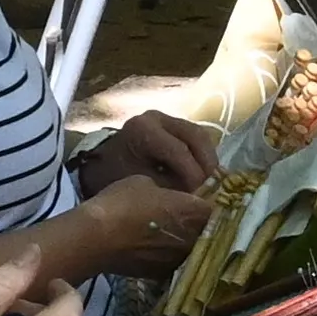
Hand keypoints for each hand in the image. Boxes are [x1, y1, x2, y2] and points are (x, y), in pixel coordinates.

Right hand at [62, 170, 216, 276]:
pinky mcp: (163, 274)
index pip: (220, 209)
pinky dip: (173, 257)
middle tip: (194, 219)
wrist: (94, 238)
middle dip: (207, 226)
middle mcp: (194, 239)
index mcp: (196, 212)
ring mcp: (180, 260)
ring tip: (178, 236)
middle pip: (211, 233)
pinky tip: (162, 250)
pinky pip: (177, 263)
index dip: (215, 205)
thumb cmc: (121, 202)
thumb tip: (171, 199)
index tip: (208, 202)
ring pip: (195, 250)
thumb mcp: (146, 184)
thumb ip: (168, 192)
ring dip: (191, 244)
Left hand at [81, 108, 223, 194]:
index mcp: (143, 129)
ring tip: (213, 181)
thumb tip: (197, 198)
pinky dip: (204, 155)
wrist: (102, 163)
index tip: (201, 195)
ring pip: (200, 135)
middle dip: (207, 163)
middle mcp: (158, 117)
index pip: (178, 150)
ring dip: (209, 159)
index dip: (193, 174)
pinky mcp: (174, 125)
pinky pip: (196, 138)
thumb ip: (168, 187)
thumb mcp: (139, 182)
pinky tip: (207, 174)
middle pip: (195, 136)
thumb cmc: (116, 174)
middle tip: (215, 187)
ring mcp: (167, 118)